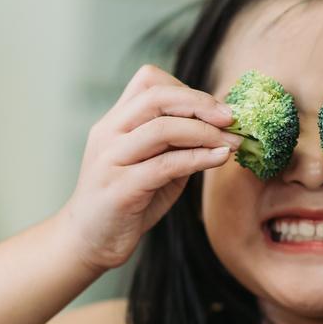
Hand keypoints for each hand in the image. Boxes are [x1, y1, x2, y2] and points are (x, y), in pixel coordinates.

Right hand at [60, 64, 243, 272]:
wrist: (90, 242)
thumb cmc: (126, 202)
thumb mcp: (153, 165)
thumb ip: (177, 144)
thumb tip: (222, 127)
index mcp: (114, 122)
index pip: (148, 81)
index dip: (186, 89)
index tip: (216, 109)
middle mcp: (108, 134)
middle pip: (156, 97)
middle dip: (200, 103)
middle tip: (231, 119)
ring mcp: (110, 160)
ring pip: (162, 128)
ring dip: (205, 132)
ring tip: (232, 143)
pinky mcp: (120, 189)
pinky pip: (166, 165)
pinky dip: (199, 158)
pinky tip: (219, 159)